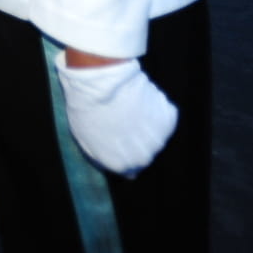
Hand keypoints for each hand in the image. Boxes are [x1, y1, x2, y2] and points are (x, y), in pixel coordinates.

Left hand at [54, 54, 177, 176]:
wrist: (100, 83)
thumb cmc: (86, 108)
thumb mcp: (84, 138)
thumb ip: (102, 155)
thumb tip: (123, 169)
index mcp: (120, 165)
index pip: (127, 168)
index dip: (121, 148)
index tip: (116, 133)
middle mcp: (142, 158)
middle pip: (143, 153)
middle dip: (136, 139)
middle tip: (124, 118)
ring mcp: (158, 139)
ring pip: (156, 136)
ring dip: (147, 123)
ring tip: (130, 106)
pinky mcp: (168, 119)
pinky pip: (164, 116)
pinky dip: (157, 107)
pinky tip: (141, 97)